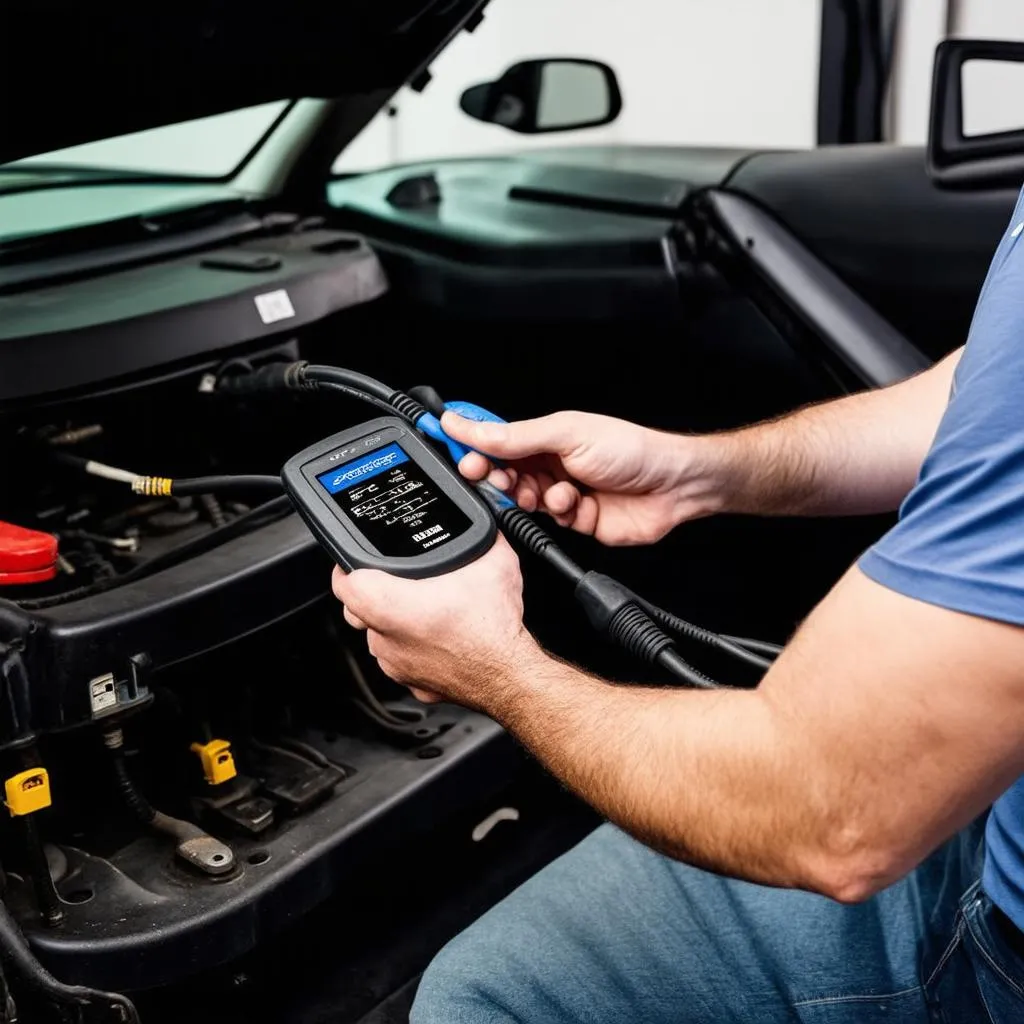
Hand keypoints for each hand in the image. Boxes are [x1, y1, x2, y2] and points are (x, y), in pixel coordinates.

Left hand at [331, 536, 542, 710]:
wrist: (510, 675)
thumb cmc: (494, 629)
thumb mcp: (494, 563)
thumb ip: (483, 536)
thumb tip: (485, 523)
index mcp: (392, 606)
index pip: (345, 584)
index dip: (346, 567)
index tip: (356, 561)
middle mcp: (386, 639)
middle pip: (357, 610)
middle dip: (371, 594)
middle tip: (396, 582)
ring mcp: (397, 665)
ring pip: (379, 636)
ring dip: (394, 622)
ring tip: (423, 608)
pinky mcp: (413, 683)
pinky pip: (401, 658)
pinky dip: (414, 647)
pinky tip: (438, 635)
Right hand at [441, 410, 721, 545]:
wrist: (673, 486)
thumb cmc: (631, 449)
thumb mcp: (565, 434)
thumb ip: (511, 437)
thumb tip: (464, 424)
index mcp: (544, 434)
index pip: (494, 437)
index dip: (470, 443)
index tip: (446, 445)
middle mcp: (550, 461)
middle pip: (501, 472)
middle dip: (493, 475)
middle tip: (486, 475)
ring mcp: (561, 491)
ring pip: (521, 499)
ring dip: (528, 496)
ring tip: (545, 489)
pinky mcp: (574, 519)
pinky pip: (547, 520)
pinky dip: (556, 511)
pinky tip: (571, 502)